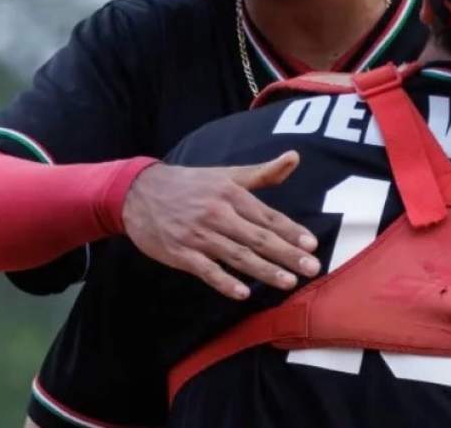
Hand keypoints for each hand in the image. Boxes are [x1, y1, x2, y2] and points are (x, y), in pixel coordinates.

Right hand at [121, 150, 320, 299]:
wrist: (138, 192)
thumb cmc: (190, 184)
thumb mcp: (225, 174)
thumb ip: (262, 173)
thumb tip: (295, 157)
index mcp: (230, 194)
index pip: (267, 216)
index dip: (290, 231)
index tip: (312, 244)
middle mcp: (217, 214)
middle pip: (257, 237)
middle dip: (286, 254)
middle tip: (312, 268)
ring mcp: (198, 235)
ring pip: (237, 256)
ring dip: (264, 270)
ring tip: (288, 282)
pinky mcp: (180, 253)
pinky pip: (206, 270)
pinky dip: (224, 282)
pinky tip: (242, 293)